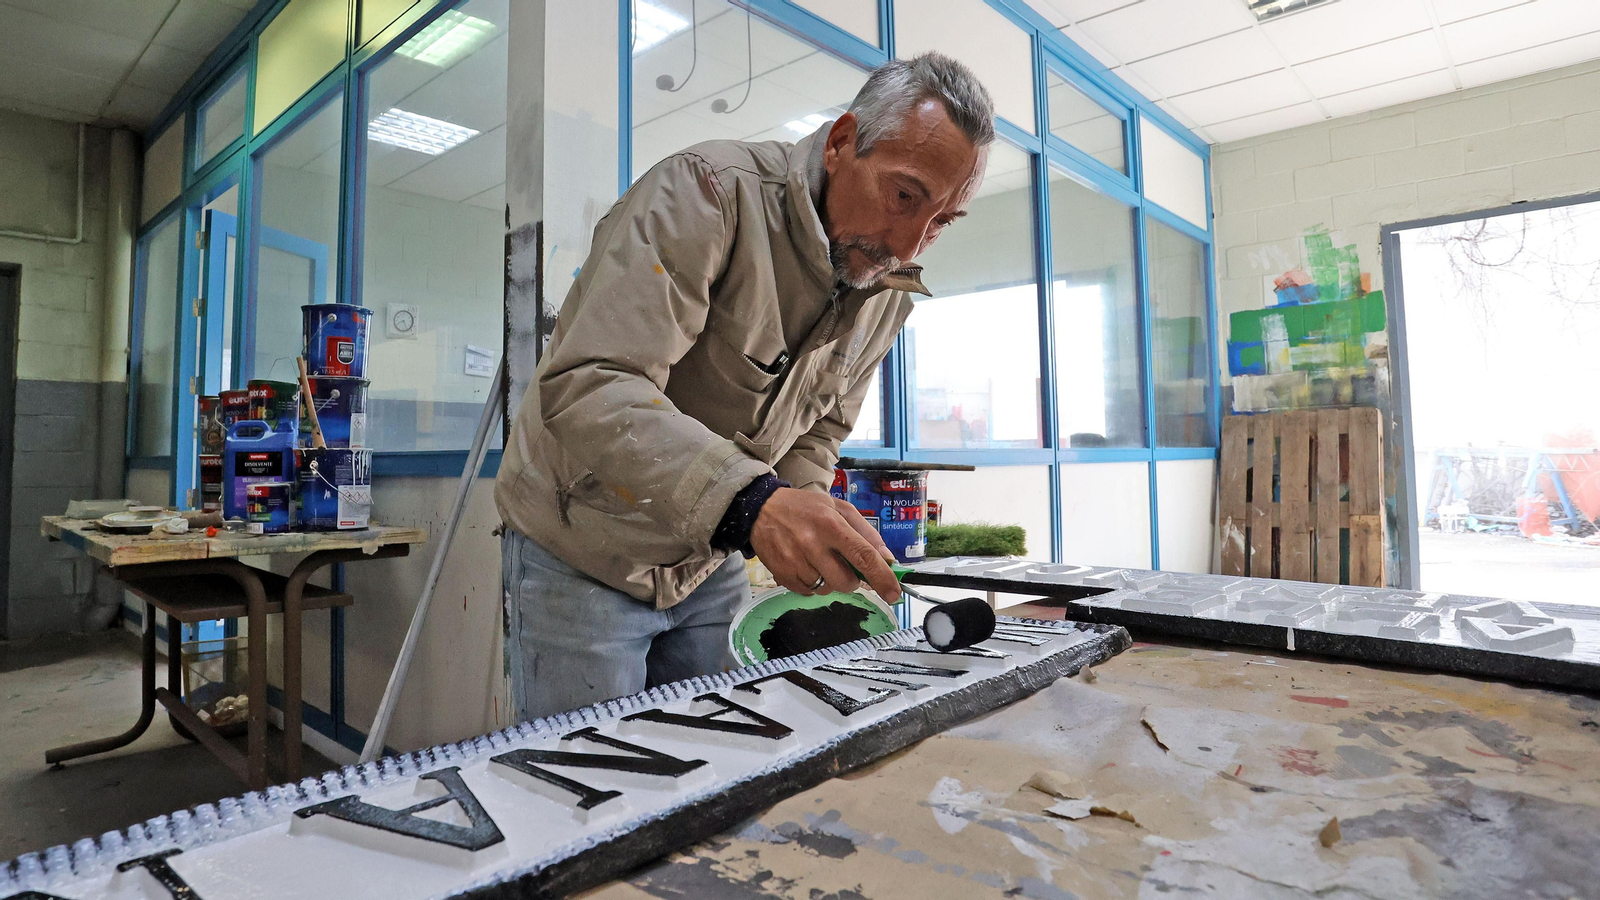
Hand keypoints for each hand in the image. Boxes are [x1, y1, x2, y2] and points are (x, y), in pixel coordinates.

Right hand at [750, 488, 901, 601]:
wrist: (761, 509)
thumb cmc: (805, 508)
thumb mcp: (839, 508)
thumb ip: (866, 533)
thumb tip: (887, 559)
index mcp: (831, 524)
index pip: (863, 555)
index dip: (882, 577)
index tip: (894, 593)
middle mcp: (812, 544)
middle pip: (846, 581)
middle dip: (852, 579)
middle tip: (843, 564)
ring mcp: (795, 561)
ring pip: (827, 589)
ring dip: (830, 581)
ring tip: (819, 559)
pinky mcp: (782, 575)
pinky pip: (809, 592)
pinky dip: (813, 583)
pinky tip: (805, 564)